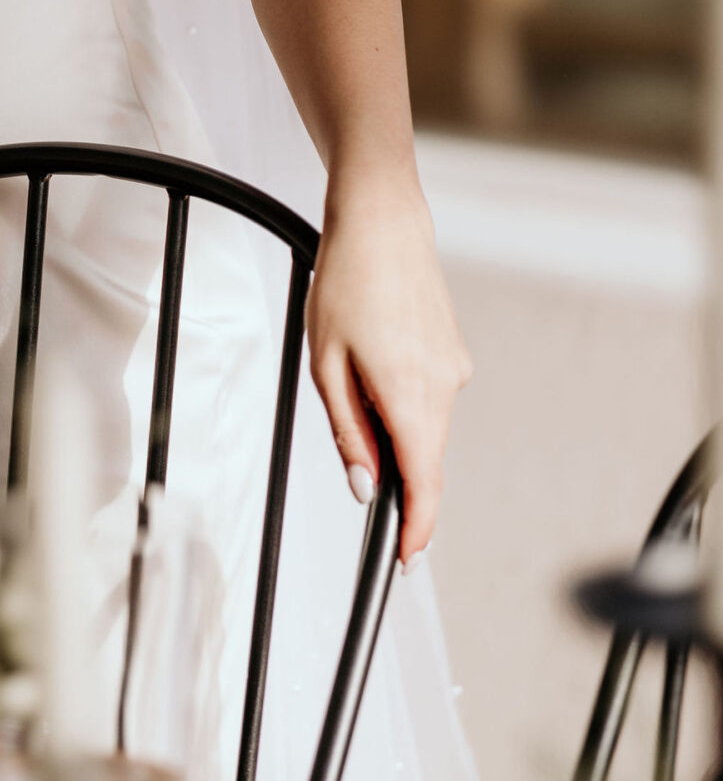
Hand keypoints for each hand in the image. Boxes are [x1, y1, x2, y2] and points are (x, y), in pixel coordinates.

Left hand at [305, 173, 470, 567]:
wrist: (383, 221)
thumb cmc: (347, 281)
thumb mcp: (326, 362)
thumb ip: (349, 430)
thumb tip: (365, 486)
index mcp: (411, 395)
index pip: (424, 483)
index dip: (417, 529)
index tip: (405, 560)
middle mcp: (445, 386)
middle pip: (424, 457)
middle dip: (395, 474)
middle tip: (360, 467)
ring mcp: (454, 367)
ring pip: (424, 424)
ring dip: (393, 425)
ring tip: (352, 372)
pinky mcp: (453, 350)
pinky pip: (429, 393)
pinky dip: (404, 397)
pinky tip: (374, 357)